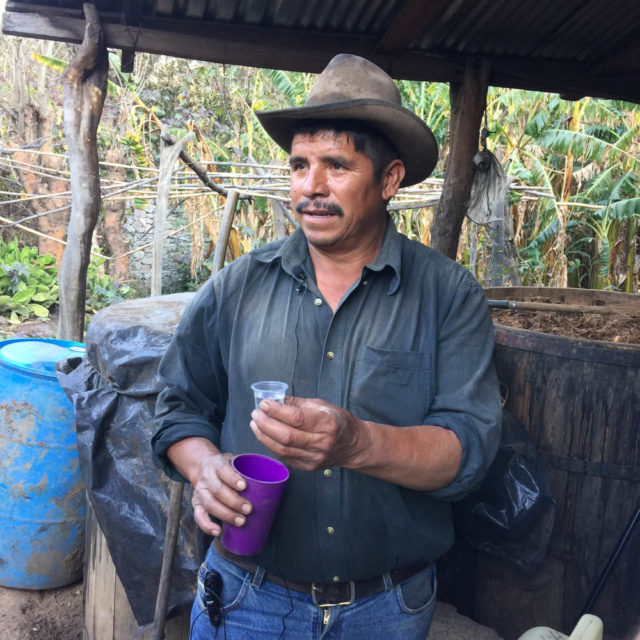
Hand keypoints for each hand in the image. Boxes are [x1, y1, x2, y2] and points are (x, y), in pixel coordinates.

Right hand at [191, 453, 252, 536]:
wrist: (205, 467)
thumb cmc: (228, 467)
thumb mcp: (236, 461)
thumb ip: (248, 468)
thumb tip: (272, 480)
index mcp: (217, 464)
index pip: (223, 470)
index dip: (233, 479)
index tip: (244, 486)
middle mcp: (206, 477)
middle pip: (218, 490)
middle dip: (234, 501)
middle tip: (249, 509)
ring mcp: (200, 491)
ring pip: (210, 504)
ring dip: (226, 514)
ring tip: (241, 521)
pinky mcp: (196, 503)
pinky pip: (199, 516)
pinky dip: (207, 526)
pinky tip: (218, 531)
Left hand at [249, 397, 368, 470]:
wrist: (353, 445)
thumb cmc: (337, 421)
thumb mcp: (322, 405)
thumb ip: (297, 403)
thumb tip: (275, 398)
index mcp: (327, 424)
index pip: (296, 418)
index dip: (276, 410)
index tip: (265, 403)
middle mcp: (321, 443)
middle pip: (286, 436)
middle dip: (266, 424)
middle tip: (255, 413)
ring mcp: (314, 458)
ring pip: (281, 449)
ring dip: (264, 435)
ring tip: (255, 424)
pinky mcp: (308, 467)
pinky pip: (284, 457)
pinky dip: (271, 445)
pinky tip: (265, 435)